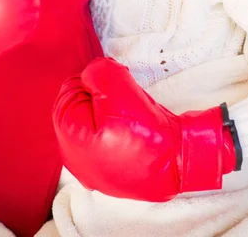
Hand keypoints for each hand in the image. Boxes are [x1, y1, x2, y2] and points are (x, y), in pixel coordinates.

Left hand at [53, 57, 240, 200]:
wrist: (177, 162)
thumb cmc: (146, 131)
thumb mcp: (118, 86)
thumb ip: (97, 72)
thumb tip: (91, 75)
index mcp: (69, 138)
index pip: (70, 89)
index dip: (96, 80)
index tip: (117, 85)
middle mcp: (74, 159)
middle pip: (80, 107)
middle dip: (101, 95)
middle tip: (125, 97)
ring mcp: (91, 169)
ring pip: (93, 122)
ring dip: (110, 111)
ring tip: (132, 114)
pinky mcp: (108, 174)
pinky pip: (105, 140)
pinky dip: (117, 130)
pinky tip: (133, 131)